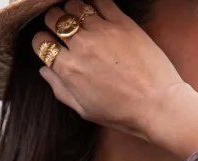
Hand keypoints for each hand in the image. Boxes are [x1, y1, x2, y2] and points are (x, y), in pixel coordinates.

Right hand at [33, 0, 197, 159]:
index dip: (41, 42)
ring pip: (73, 5)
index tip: (48, 44)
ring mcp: (102, 31)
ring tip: (78, 19)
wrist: (156, 104)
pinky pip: (100, 0)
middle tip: (61, 29)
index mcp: (68, 70)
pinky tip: (94, 10)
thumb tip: (44, 71)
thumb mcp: (84, 109)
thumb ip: (60, 89)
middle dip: (52, 22)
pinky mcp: (122, 22)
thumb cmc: (121, 113)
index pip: (41, 42)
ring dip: (71, 10)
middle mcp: (81, 46)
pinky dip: (92, 2)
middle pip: (53, 18)